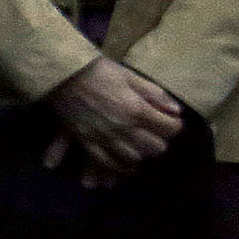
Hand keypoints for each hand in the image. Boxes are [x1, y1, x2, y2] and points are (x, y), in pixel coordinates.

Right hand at [46, 56, 184, 185]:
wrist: (62, 75)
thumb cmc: (98, 72)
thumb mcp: (130, 76)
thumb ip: (154, 94)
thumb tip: (176, 110)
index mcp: (136, 110)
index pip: (170, 128)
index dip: (174, 125)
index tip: (170, 121)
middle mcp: (123, 128)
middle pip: (155, 148)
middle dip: (159, 140)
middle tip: (155, 133)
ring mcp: (104, 138)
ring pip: (134, 159)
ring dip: (141, 154)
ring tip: (140, 146)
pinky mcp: (88, 143)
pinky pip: (107, 164)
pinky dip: (119, 167)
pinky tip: (124, 163)